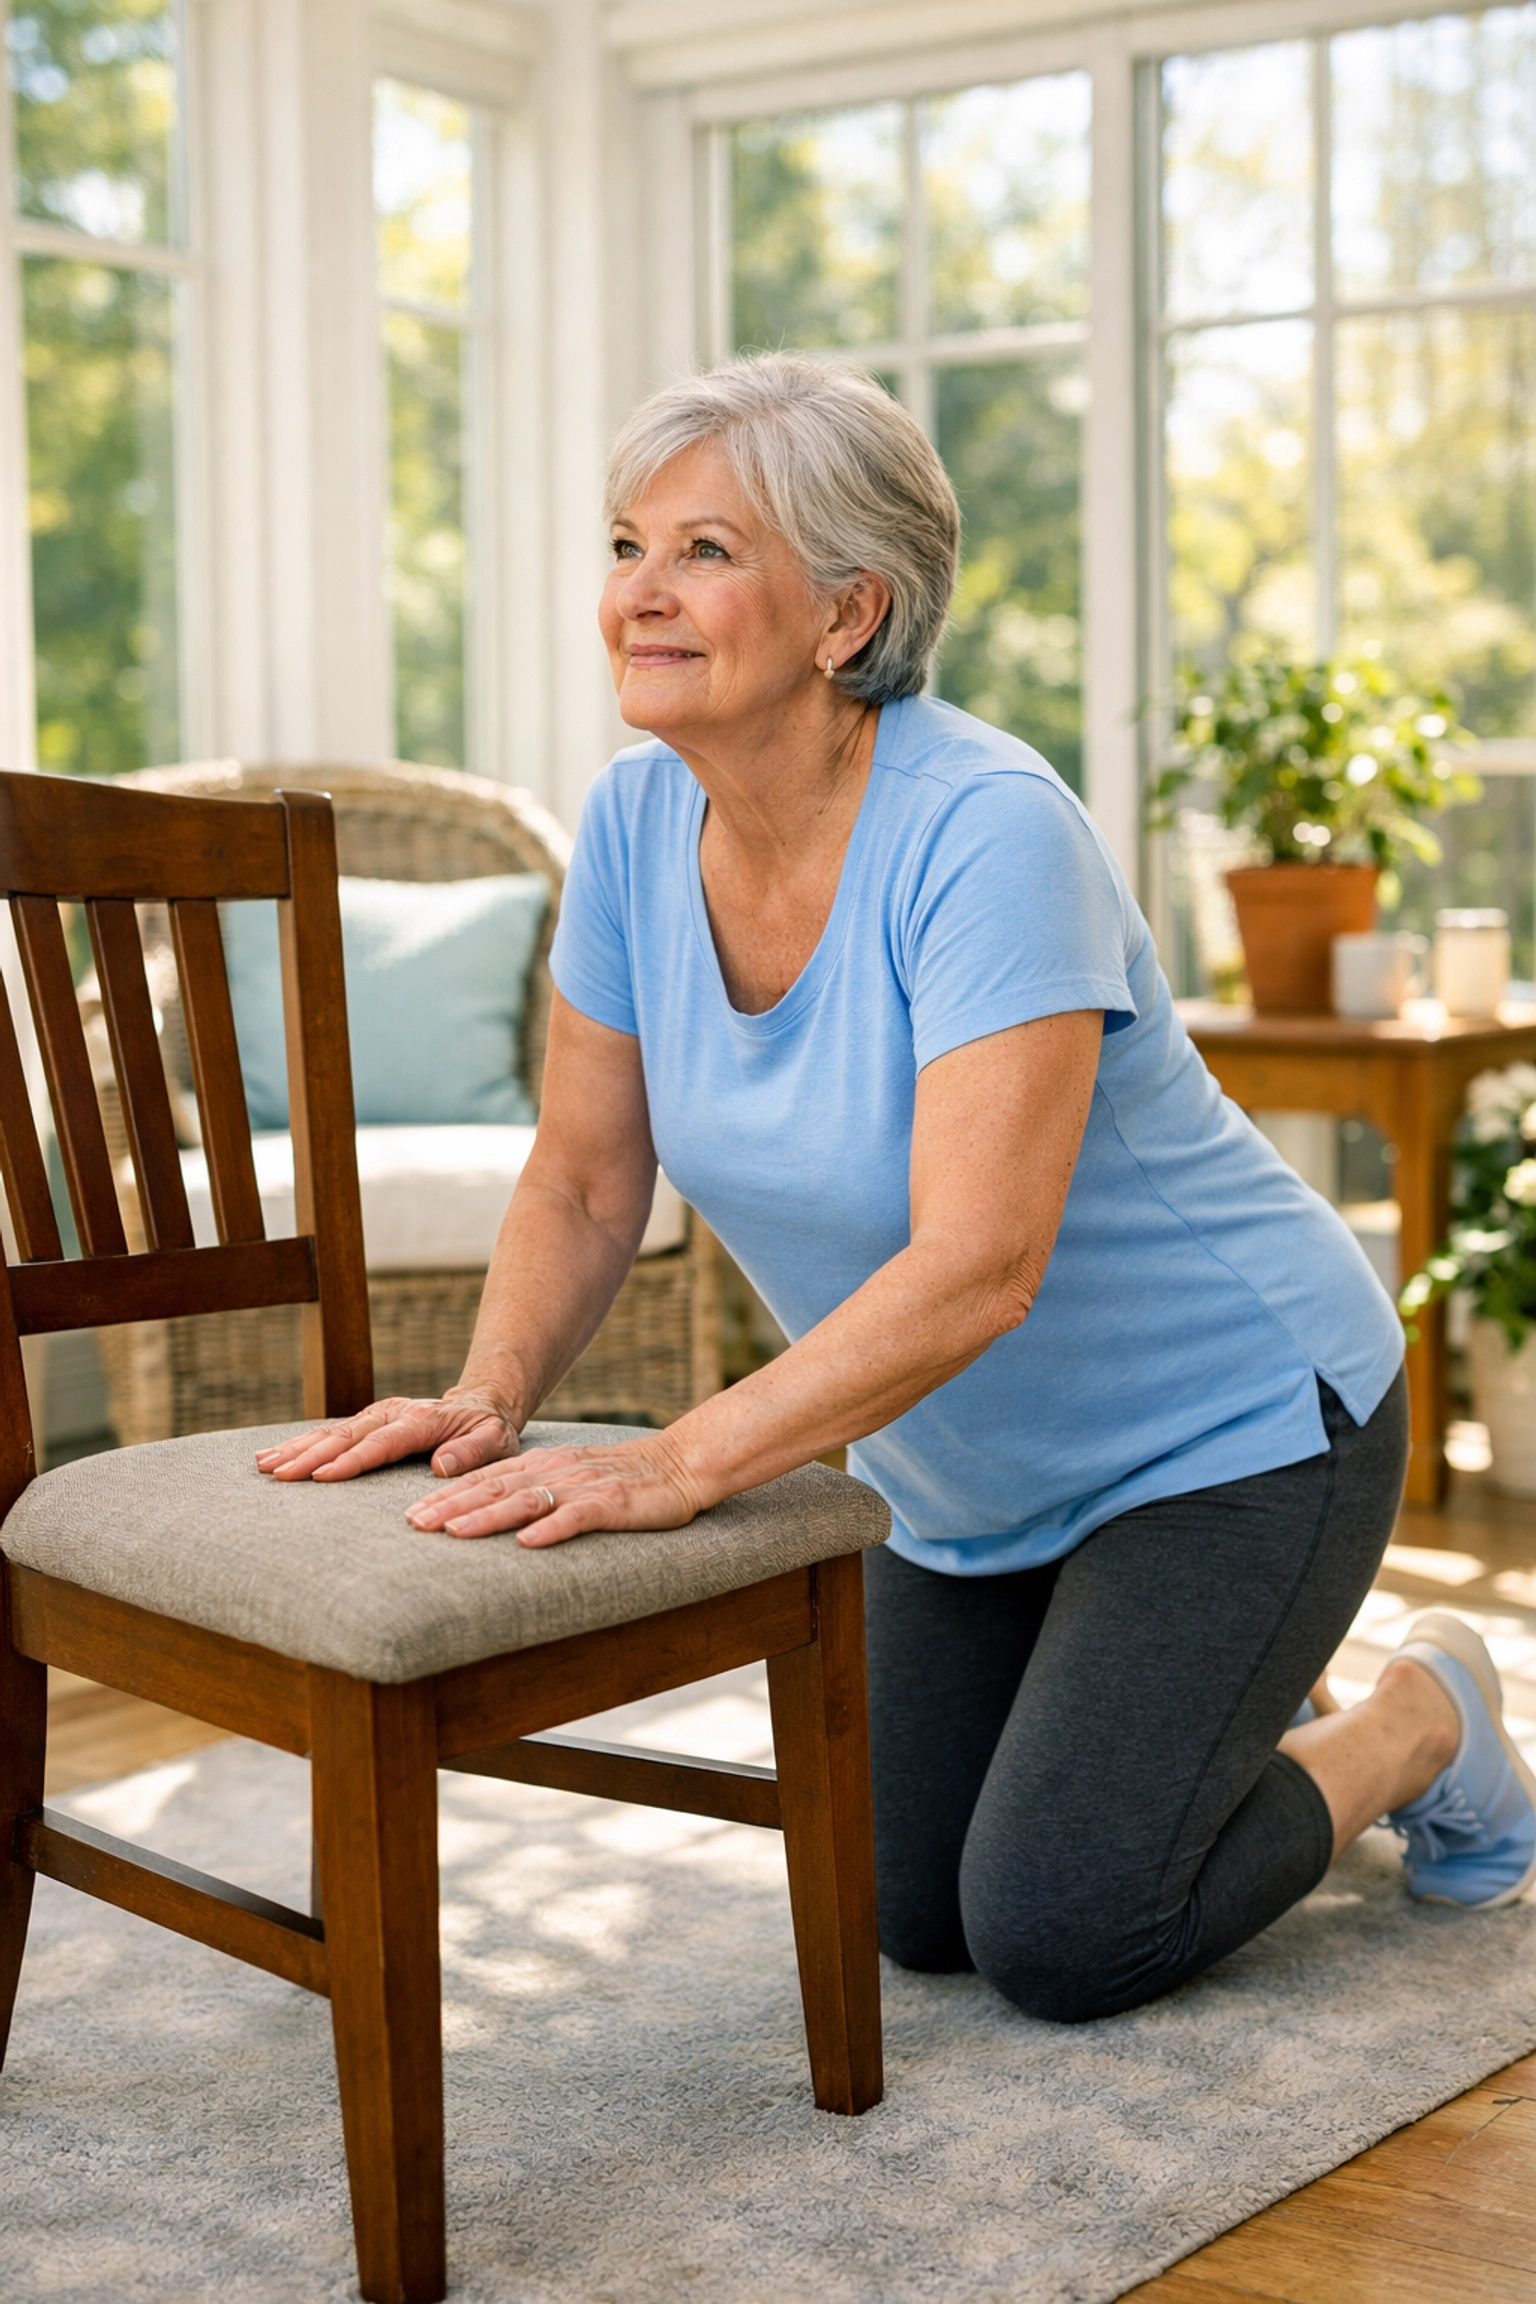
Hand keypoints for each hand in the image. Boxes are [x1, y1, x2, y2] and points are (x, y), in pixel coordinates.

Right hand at [254, 1389, 519, 1483]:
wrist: (483, 1404)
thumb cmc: (490, 1431)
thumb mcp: (495, 1442)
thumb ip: (471, 1453)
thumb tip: (440, 1465)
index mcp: (422, 1421)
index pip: (382, 1443)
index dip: (352, 1460)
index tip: (322, 1476)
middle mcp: (394, 1413)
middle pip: (347, 1436)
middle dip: (310, 1456)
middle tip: (277, 1475)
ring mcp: (377, 1415)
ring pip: (332, 1432)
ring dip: (297, 1448)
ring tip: (264, 1466)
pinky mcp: (368, 1421)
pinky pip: (330, 1432)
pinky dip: (300, 1443)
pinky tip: (272, 1456)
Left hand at [403, 1433, 702, 1544]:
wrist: (681, 1465)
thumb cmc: (623, 1479)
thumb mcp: (570, 1478)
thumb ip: (534, 1490)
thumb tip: (489, 1513)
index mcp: (543, 1464)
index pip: (485, 1479)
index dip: (446, 1496)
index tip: (410, 1515)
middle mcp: (555, 1470)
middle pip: (494, 1487)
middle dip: (451, 1506)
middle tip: (413, 1525)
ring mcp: (582, 1486)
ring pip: (526, 1499)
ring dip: (488, 1516)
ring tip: (454, 1532)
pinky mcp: (612, 1503)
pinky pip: (577, 1516)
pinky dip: (551, 1528)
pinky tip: (527, 1543)